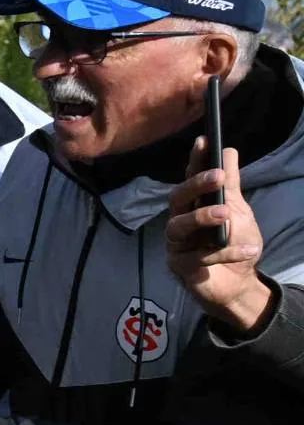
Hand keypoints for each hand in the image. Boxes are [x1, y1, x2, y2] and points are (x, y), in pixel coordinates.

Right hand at [169, 148, 274, 337]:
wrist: (237, 282)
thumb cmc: (234, 243)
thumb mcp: (238, 211)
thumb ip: (231, 185)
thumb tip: (228, 151)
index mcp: (193, 205)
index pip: (190, 179)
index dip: (194, 161)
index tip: (203, 142)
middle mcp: (179, 221)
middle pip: (177, 199)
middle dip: (195, 185)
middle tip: (218, 176)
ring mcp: (176, 244)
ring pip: (179, 226)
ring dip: (202, 217)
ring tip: (225, 214)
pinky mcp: (180, 266)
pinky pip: (200, 257)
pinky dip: (226, 252)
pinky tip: (248, 249)